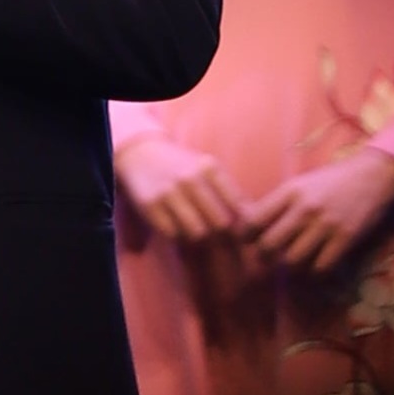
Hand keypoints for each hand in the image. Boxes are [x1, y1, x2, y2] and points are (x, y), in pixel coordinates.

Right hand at [116, 136, 248, 247]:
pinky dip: (179, 237)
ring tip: (200, 235)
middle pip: (219, 223)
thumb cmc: (183, 167)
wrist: (140, 154)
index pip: (237, 206)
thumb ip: (231, 191)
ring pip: (197, 232)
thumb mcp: (208, 169)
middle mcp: (188, 178)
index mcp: (209, 167)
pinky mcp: (149, 205)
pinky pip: (173, 234)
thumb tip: (253, 219)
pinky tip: (179, 229)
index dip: (242, 224)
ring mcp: (167, 191)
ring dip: (201, 239)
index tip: (241, 231)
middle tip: (221, 239)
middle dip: (223, 235)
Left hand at [243, 147, 393, 276]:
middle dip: (265, 256)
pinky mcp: (347, 237)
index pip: (253, 221)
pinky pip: (322, 266)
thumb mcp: (300, 184)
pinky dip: (315, 272)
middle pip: (269, 245)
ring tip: (293, 263)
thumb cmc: (331, 180)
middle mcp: (305, 208)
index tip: (250, 241)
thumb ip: (278, 203)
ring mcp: (326, 224)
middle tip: (270, 258)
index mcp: (289, 191)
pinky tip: (315, 266)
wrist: (373, 174)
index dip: (247, 236)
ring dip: (290, 266)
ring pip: (293, 260)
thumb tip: (249, 224)